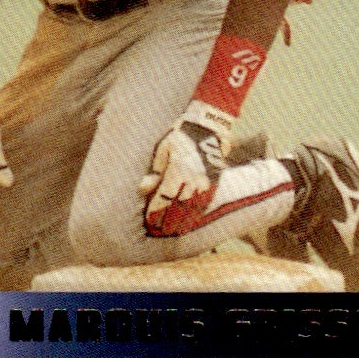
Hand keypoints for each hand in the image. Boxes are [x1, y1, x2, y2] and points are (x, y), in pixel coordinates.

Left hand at [139, 100, 233, 236]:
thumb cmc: (180, 135)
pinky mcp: (214, 183)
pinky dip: (196, 214)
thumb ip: (155, 171)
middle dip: (167, 221)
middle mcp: (194, 179)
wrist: (208, 126)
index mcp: (179, 170)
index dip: (156, 212)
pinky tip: (189, 221)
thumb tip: (143, 188)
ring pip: (193, 209)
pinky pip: (205, 204)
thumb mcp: (163, 149)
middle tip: (158, 231)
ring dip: (182, 221)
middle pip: (179, 208)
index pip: (165, 198)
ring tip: (172, 231)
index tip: (149, 220)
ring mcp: (206, 182)